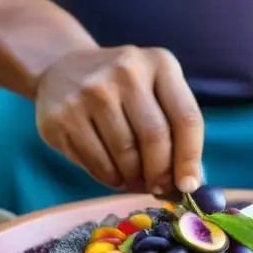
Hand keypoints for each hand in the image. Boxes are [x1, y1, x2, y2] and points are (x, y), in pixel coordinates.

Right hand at [35, 45, 204, 194]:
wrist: (62, 67)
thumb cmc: (122, 88)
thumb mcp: (154, 88)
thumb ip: (174, 126)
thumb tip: (188, 180)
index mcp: (159, 63)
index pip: (186, 117)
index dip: (190, 158)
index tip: (188, 185)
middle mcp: (126, 71)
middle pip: (155, 137)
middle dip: (160, 172)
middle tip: (159, 189)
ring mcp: (92, 91)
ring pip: (125, 153)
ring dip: (134, 178)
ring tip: (136, 181)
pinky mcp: (64, 114)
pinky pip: (96, 160)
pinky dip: (110, 177)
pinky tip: (114, 176)